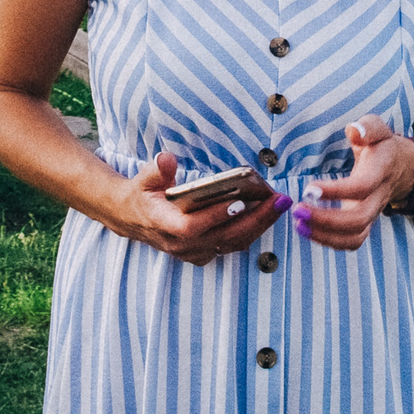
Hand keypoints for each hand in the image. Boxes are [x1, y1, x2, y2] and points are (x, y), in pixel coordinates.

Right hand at [118, 152, 288, 264]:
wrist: (133, 219)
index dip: (215, 216)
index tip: (240, 202)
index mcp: (164, 225)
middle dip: (255, 219)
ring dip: (259, 225)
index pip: (192, 227)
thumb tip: (167, 160)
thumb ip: (156, 170)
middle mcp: (181, 245)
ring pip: (232, 243)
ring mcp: (194, 252)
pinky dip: (251, 231)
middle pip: (223, 237)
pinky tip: (267, 214)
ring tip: (280, 203)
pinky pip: (232, 246)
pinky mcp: (204, 254)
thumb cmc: (143, 194)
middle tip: (278, 199)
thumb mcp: (144, 178)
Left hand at [298, 115, 413, 251]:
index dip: (336, 191)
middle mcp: (378, 197)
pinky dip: (328, 241)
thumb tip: (354, 131)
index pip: (362, 187)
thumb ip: (368, 127)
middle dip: (326, 219)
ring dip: (324, 235)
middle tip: (298, 209)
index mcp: (381, 171)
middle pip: (358, 219)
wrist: (402, 167)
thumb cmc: (382, 145)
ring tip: (298, 223)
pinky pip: (351, 242)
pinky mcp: (365, 223)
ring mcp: (373, 213)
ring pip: (355, 236)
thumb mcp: (379, 128)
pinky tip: (307, 229)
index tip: (310, 188)